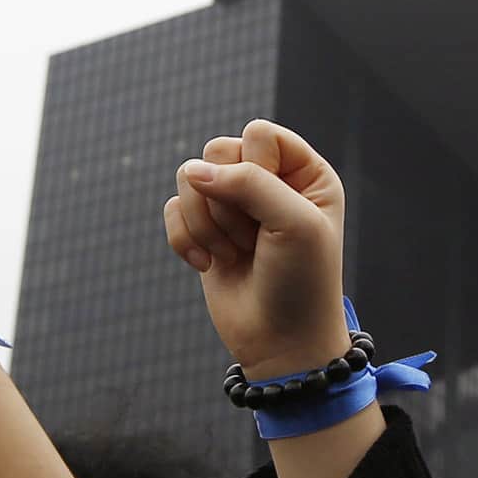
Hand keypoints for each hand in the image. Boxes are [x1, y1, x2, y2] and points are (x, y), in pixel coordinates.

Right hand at [163, 121, 352, 379]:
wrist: (281, 344)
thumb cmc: (302, 283)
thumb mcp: (293, 223)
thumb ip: (249, 183)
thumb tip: (192, 171)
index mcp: (304, 173)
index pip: (259, 133)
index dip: (255, 166)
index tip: (274, 209)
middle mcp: (268, 182)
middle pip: (218, 151)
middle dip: (227, 201)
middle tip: (253, 239)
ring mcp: (233, 207)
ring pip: (190, 179)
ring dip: (206, 223)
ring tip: (236, 254)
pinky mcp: (203, 231)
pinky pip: (173, 210)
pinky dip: (184, 239)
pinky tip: (209, 265)